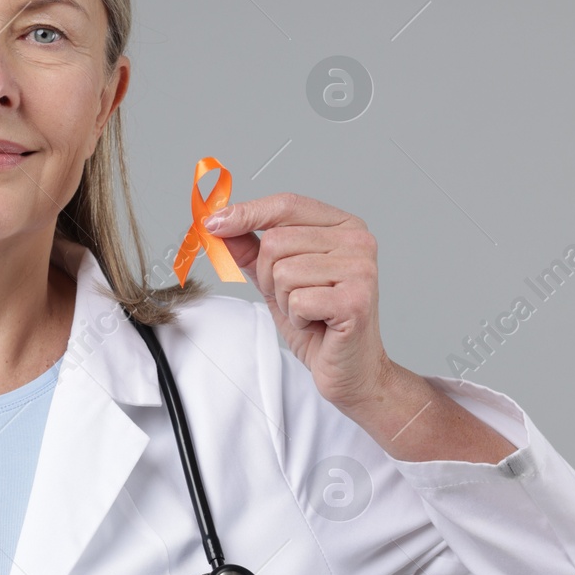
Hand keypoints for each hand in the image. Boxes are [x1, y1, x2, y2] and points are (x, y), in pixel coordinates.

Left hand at [203, 192, 389, 410]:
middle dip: (269, 276)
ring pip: (283, 272)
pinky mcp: (355, 301)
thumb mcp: (277, 281)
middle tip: (292, 298)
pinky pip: (297, 300)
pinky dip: (297, 318)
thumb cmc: (319, 324)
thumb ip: (251, 250)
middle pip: (277, 240)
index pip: (287, 204)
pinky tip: (316, 325)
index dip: (247, 213)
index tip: (214, 223)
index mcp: (344, 226)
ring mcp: (360, 270)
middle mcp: (358, 241)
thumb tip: (220, 223)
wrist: (350, 369)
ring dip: (284, 300)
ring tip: (307, 312)